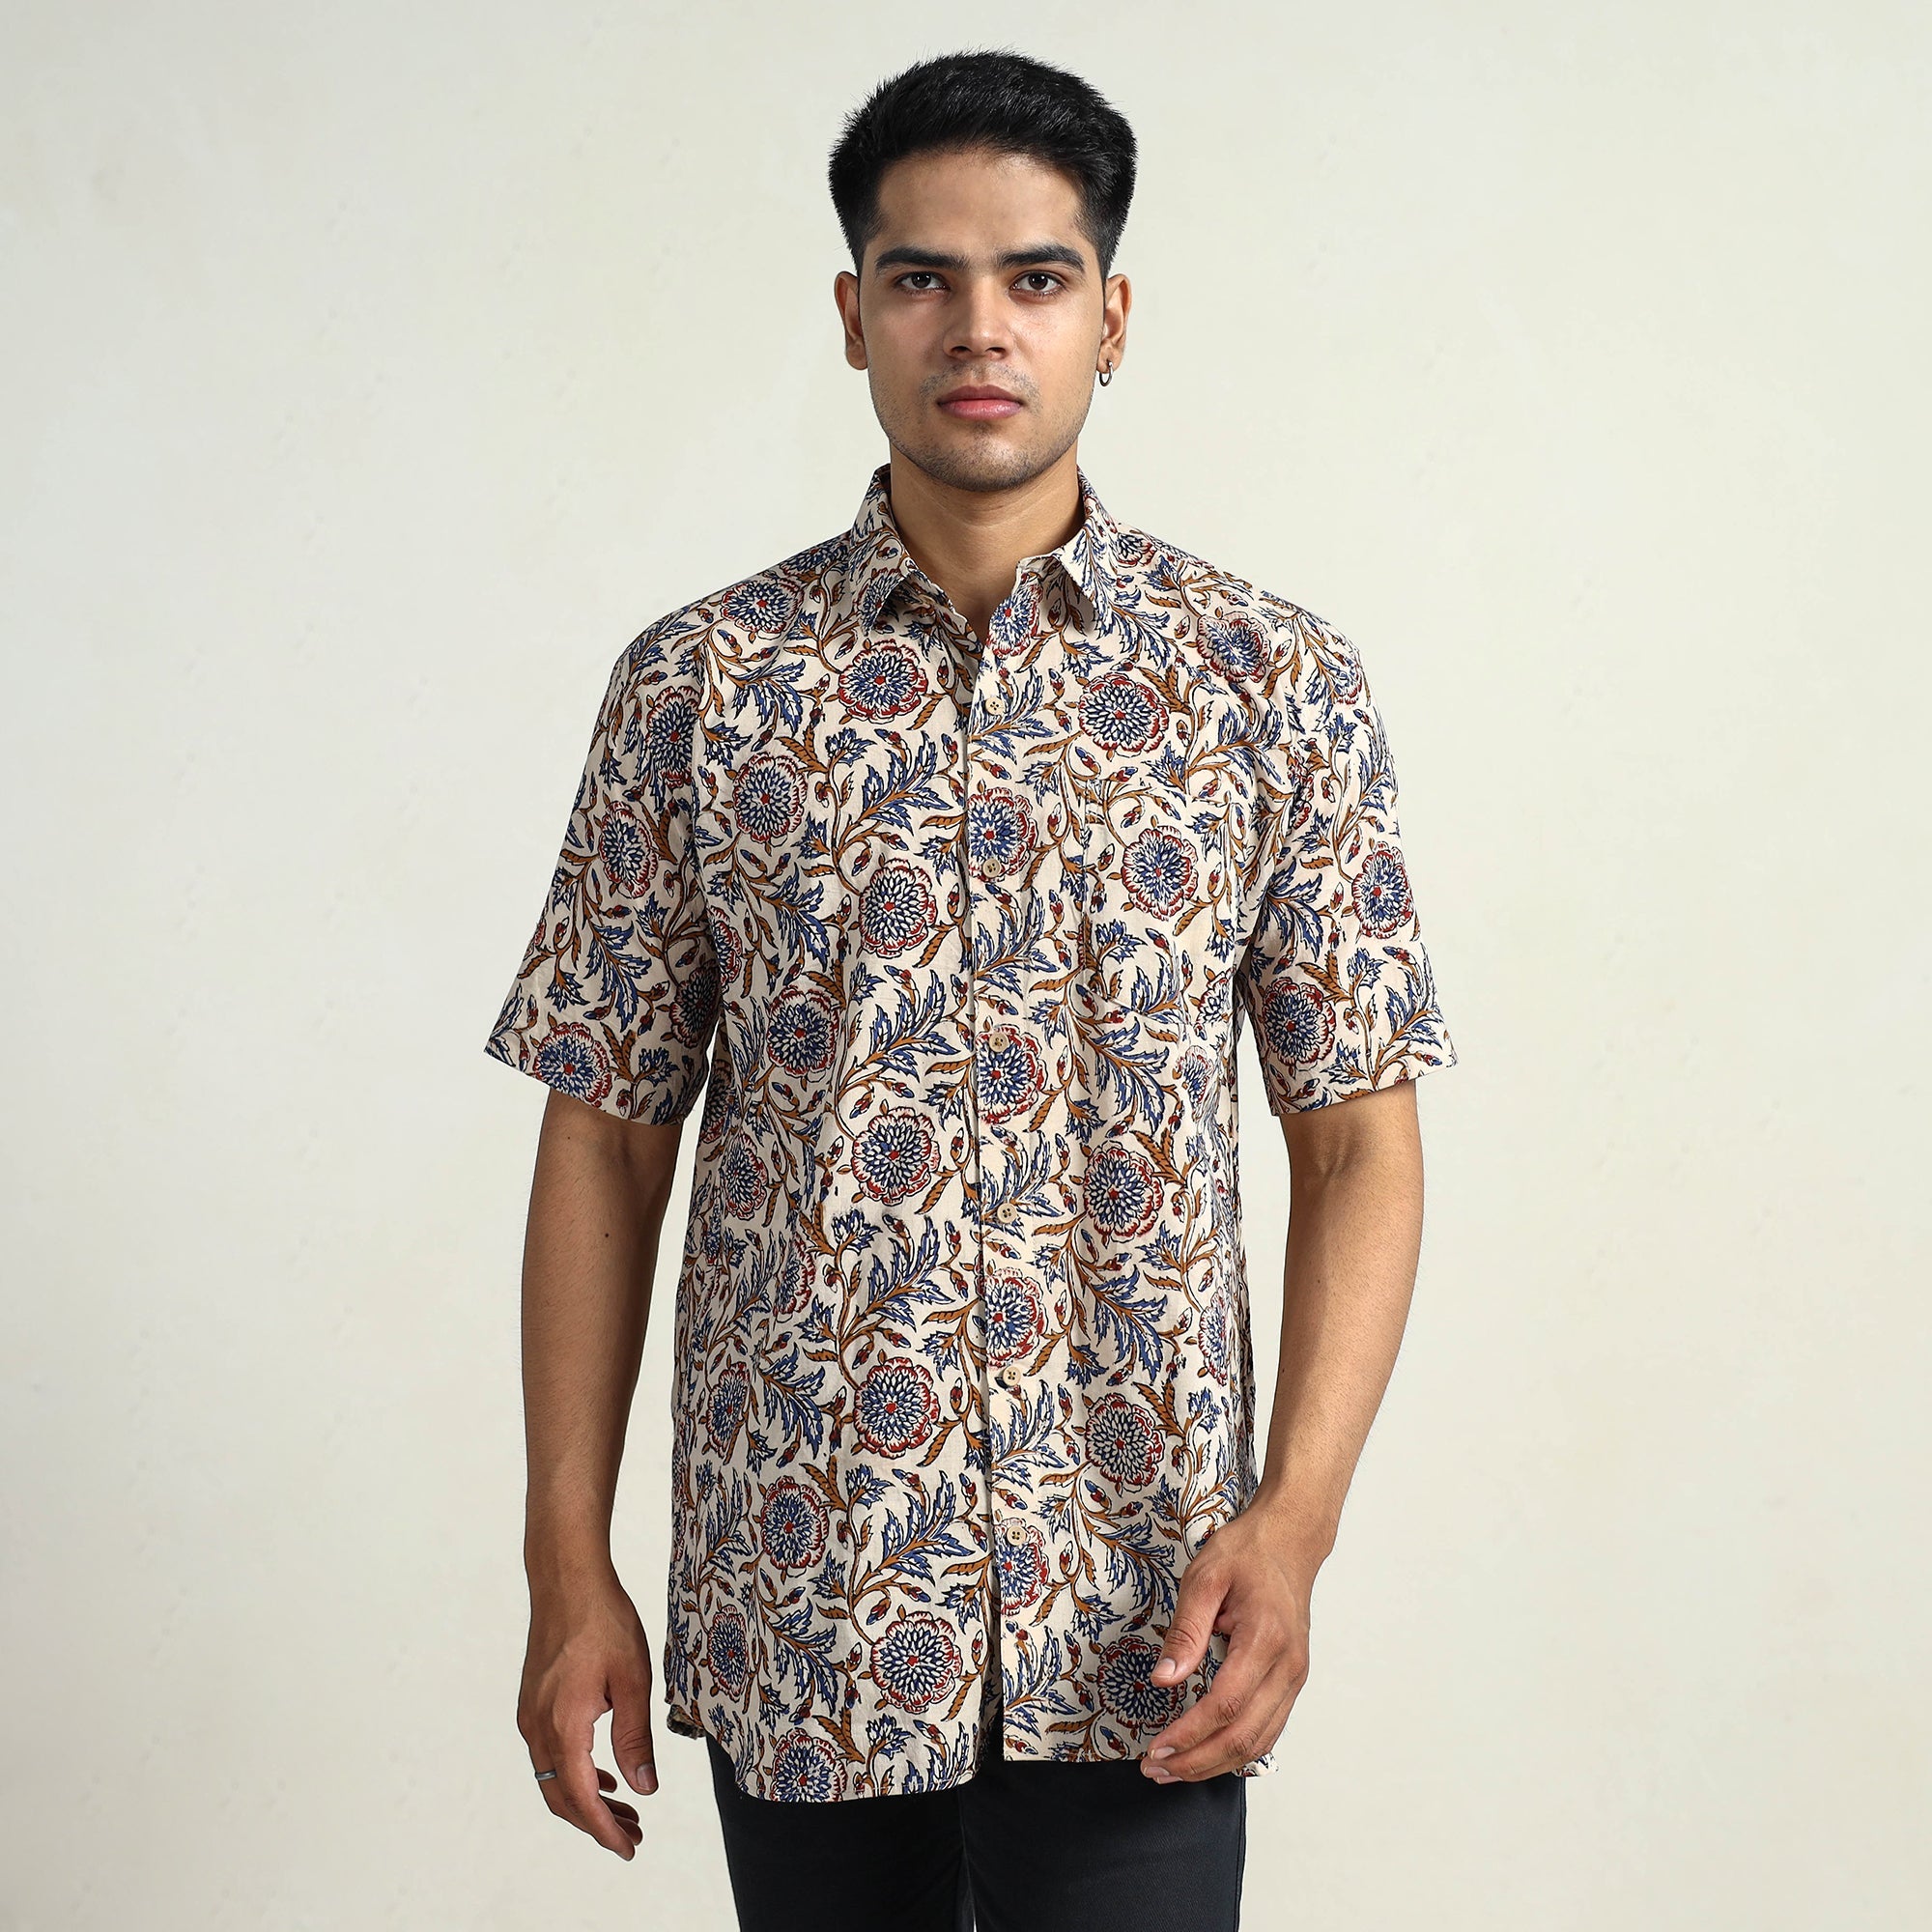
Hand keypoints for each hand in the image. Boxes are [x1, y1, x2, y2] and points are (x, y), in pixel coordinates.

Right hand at [517, 1571, 659, 1856]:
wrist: (566, 1579)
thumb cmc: (603, 1620)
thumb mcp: (632, 1680)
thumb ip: (635, 1739)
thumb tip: (644, 1788)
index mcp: (563, 1726)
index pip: (582, 1799)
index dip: (605, 1830)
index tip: (629, 1848)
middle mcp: (538, 1727)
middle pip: (562, 1798)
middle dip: (597, 1822)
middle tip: (634, 1834)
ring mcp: (530, 1715)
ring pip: (554, 1778)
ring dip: (586, 1799)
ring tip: (625, 1808)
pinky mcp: (532, 1703)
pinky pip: (549, 1755)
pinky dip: (574, 1774)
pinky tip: (603, 1774)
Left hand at [1138, 1505, 1315, 1781]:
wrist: (1289, 1542)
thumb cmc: (1246, 1554)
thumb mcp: (1205, 1578)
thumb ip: (1186, 1631)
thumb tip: (1164, 1679)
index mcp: (1265, 1638)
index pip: (1226, 1705)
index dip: (1190, 1735)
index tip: (1157, 1749)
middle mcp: (1287, 1666)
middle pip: (1244, 1737)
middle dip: (1197, 1762)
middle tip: (1156, 1769)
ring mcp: (1294, 1677)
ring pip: (1259, 1742)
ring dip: (1215, 1765)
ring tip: (1174, 1770)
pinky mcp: (1292, 1681)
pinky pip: (1268, 1730)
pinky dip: (1238, 1752)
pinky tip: (1208, 1755)